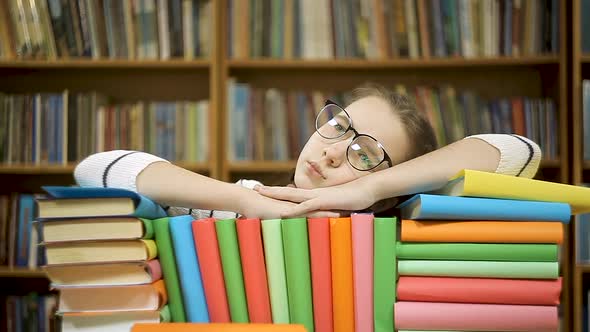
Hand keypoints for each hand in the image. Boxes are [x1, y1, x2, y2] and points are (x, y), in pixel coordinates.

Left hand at [255, 179, 393, 217]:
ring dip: (277, 195)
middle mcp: (313, 194)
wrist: (368, 190)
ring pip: (293, 195)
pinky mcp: (325, 202)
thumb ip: (327, 210)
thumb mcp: (337, 206)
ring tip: (262, 195)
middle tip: (255, 188)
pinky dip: (296, 210)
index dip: (279, 192)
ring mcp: (318, 197)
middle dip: (271, 191)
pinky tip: (285, 212)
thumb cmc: (355, 198)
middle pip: (287, 191)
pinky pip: (307, 206)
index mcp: (315, 195)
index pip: (293, 193)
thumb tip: (322, 216)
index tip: (266, 192)